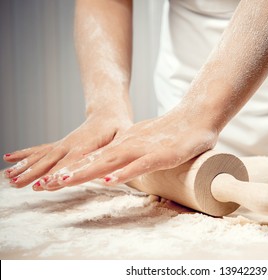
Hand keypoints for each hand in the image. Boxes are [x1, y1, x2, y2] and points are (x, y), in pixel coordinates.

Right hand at [3, 113, 131, 188]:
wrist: (108, 110)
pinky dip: (25, 155)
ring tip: (8, 177)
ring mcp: (63, 143)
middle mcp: (70, 144)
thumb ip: (118, 151)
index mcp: (86, 145)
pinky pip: (40, 150)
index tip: (44, 184)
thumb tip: (112, 166)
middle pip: (50, 161)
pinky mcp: (61, 144)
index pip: (70, 163)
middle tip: (18, 184)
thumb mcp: (124, 136)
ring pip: (41, 156)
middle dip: (34, 173)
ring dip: (25, 167)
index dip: (58, 174)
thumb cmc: (119, 126)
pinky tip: (8, 158)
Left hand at [36, 107, 217, 190]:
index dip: (75, 169)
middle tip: (45, 184)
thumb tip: (122, 165)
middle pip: (96, 161)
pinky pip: (138, 166)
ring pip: (111, 162)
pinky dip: (122, 173)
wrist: (198, 116)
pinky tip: (107, 180)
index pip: (96, 158)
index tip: (53, 180)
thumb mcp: (148, 142)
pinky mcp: (160, 155)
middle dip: (71, 173)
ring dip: (87, 172)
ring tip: (65, 181)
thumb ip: (135, 152)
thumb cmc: (175, 131)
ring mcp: (144, 149)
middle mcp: (130, 144)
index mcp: (126, 143)